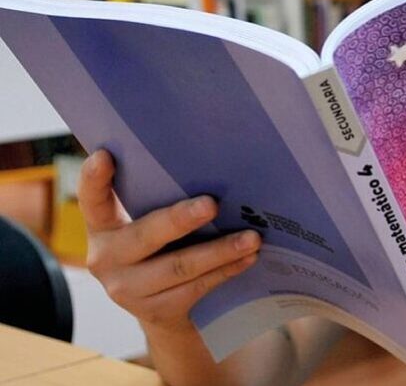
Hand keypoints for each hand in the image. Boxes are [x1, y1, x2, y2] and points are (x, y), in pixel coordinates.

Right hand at [78, 150, 260, 333]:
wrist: (159, 304)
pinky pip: (196, 287)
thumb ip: (158, 199)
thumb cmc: (158, 246)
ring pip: (179, 266)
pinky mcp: (156, 310)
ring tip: (252, 237)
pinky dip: (226, 270)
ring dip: (220, 251)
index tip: (105, 156)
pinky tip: (248, 258)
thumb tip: (208, 167)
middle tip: (212, 203)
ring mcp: (128, 290)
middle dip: (180, 219)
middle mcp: (106, 259)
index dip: (94, 179)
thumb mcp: (145, 222)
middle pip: (145, 236)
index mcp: (102, 227)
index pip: (93, 200)